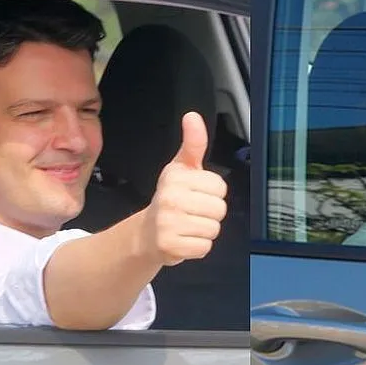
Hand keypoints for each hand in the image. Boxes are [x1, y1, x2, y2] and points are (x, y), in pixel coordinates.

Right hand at [141, 112, 228, 265]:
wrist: (146, 234)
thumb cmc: (170, 198)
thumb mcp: (181, 168)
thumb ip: (193, 144)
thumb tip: (193, 116)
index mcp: (175, 177)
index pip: (220, 187)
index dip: (212, 192)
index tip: (196, 193)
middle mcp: (170, 198)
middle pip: (219, 209)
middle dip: (210, 213)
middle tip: (192, 212)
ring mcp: (168, 224)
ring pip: (214, 229)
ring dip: (204, 231)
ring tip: (188, 226)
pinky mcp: (170, 246)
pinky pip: (205, 248)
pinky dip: (198, 247)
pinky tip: (184, 240)